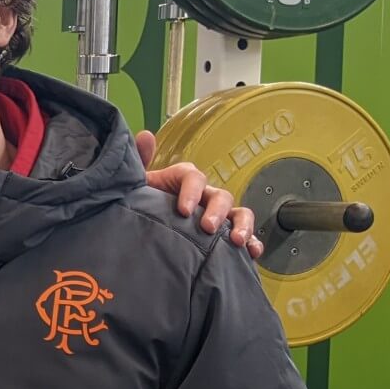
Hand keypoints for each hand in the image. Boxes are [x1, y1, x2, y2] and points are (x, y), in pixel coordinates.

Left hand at [135, 131, 262, 258]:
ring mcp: (218, 215)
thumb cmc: (141, 203)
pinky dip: (253, 242)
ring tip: (236, 241)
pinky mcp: (225, 235)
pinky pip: (246, 236)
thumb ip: (139, 161)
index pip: (194, 178)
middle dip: (217, 211)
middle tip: (208, 228)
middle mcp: (205, 195)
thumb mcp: (136, 184)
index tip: (183, 211)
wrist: (141, 229)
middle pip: (221, 196)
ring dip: (242, 225)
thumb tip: (145, 136)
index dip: (191, 192)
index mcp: (184, 181)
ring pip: (239, 213)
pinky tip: (252, 253)